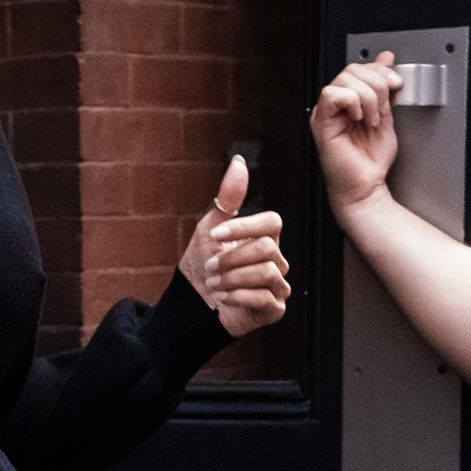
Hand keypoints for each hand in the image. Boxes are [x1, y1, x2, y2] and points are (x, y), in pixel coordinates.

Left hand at [179, 153, 289, 335]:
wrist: (192, 304)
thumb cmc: (203, 264)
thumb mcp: (210, 228)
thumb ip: (227, 198)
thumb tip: (239, 162)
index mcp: (265, 238)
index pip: (272, 223)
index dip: (243, 228)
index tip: (214, 236)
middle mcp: (277, 260)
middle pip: (266, 249)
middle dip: (231, 258)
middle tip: (209, 267)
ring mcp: (279, 285)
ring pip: (266, 273)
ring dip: (232, 279)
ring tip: (213, 284)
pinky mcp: (275, 309)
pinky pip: (265, 298)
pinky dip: (237, 297)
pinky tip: (222, 299)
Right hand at [310, 52, 401, 220]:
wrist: (366, 186)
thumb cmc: (371, 160)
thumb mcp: (386, 113)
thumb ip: (384, 86)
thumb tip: (386, 58)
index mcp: (347, 101)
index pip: (359, 67)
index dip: (380, 70)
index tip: (396, 85)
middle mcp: (334, 105)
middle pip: (352, 69)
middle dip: (377, 85)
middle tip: (382, 110)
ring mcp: (325, 113)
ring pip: (344, 79)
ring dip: (367, 97)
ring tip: (371, 119)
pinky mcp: (321, 123)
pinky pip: (333, 95)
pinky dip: (353, 103)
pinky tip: (358, 119)